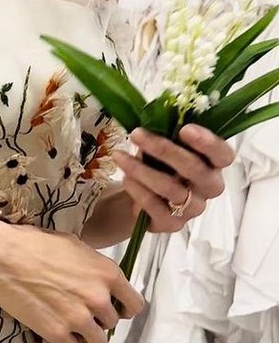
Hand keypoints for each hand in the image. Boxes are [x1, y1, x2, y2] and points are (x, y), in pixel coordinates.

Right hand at [0, 225, 144, 342]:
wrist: (3, 258)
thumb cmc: (36, 244)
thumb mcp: (77, 247)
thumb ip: (95, 269)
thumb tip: (101, 283)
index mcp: (108, 274)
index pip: (135, 305)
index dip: (123, 307)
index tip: (113, 307)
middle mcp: (98, 299)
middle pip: (112, 323)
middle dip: (99, 318)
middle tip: (81, 310)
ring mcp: (78, 319)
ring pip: (97, 340)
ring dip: (86, 333)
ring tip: (70, 322)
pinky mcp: (57, 333)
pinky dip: (66, 340)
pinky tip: (55, 326)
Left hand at [111, 124, 234, 232]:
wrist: (142, 199)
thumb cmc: (160, 166)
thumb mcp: (166, 148)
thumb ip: (169, 135)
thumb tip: (156, 118)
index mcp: (215, 164)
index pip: (223, 155)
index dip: (208, 142)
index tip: (185, 128)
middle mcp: (209, 187)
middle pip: (193, 168)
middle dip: (163, 148)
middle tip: (137, 134)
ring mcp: (193, 208)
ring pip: (170, 187)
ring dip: (141, 169)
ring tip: (120, 157)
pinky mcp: (173, 224)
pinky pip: (154, 206)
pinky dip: (137, 189)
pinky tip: (126, 178)